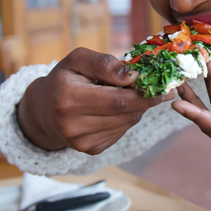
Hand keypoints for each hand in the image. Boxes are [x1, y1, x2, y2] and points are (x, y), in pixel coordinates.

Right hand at [17, 48, 174, 153]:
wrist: (43, 110)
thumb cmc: (64, 79)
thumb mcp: (77, 60)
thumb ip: (104, 63)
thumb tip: (132, 75)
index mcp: (69, 100)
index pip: (118, 101)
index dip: (146, 94)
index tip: (166, 85)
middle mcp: (74, 126)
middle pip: (126, 114)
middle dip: (147, 100)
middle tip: (163, 88)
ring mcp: (82, 143)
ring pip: (127, 123)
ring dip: (137, 108)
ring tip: (131, 93)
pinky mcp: (91, 150)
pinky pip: (121, 131)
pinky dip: (126, 118)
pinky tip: (116, 108)